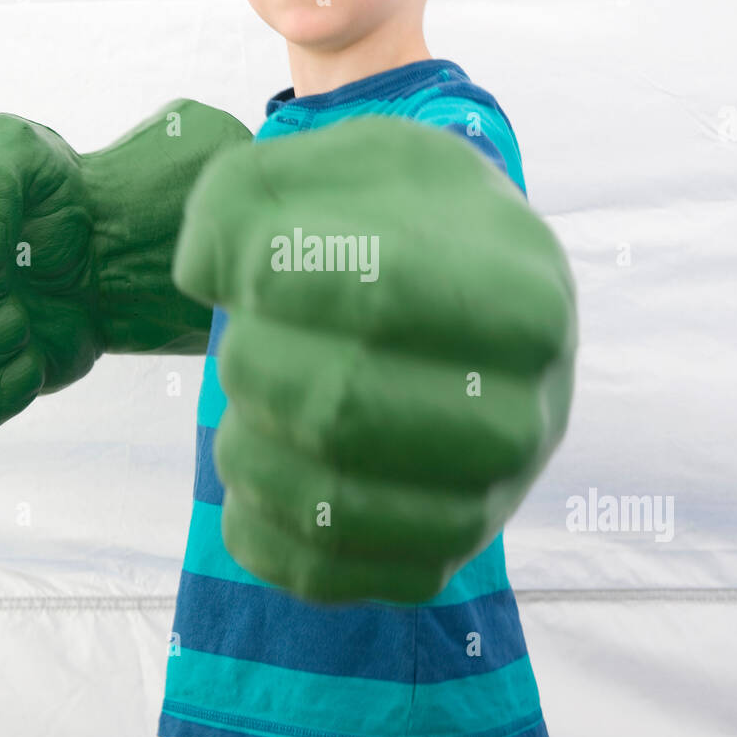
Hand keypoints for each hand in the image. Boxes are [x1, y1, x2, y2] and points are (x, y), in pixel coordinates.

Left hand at [172, 113, 577, 604]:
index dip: (282, 277)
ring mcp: (489, 503)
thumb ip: (258, 190)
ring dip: (246, 444)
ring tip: (245, 399)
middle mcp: (529, 413)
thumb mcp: (347, 162)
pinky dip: (256, 522)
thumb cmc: (405, 224)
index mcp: (526, 296)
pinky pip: (321, 573)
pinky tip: (257, 459)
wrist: (467, 303)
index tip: (245, 269)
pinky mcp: (434, 564)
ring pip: (329, 504)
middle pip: (343, 410)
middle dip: (253, 366)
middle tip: (242, 337)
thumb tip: (207, 270)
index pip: (384, 297)